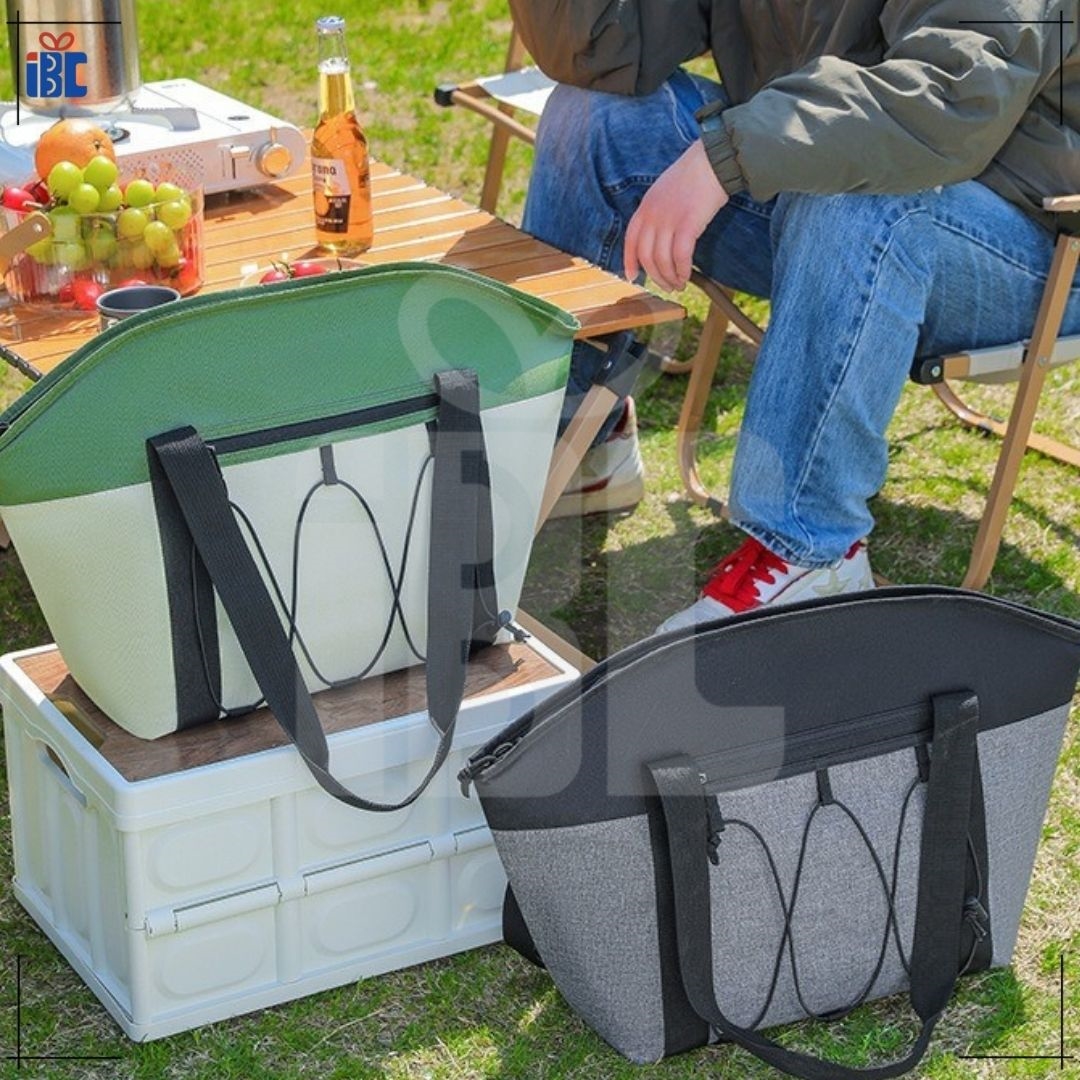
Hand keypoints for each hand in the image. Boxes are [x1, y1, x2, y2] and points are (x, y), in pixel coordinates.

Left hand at [624, 139, 728, 291]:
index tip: (633, 277)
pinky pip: (680, 256)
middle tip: (666, 286)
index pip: (630, 240)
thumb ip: (657, 213)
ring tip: (678, 284)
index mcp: (645, 207)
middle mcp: (653, 215)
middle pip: (647, 256)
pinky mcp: (687, 225)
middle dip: (655, 276)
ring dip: (670, 277)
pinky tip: (686, 276)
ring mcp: (669, 220)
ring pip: (662, 260)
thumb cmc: (693, 176)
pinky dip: (682, 270)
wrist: (713, 162)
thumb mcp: (664, 192)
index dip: (629, 261)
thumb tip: (659, 239)